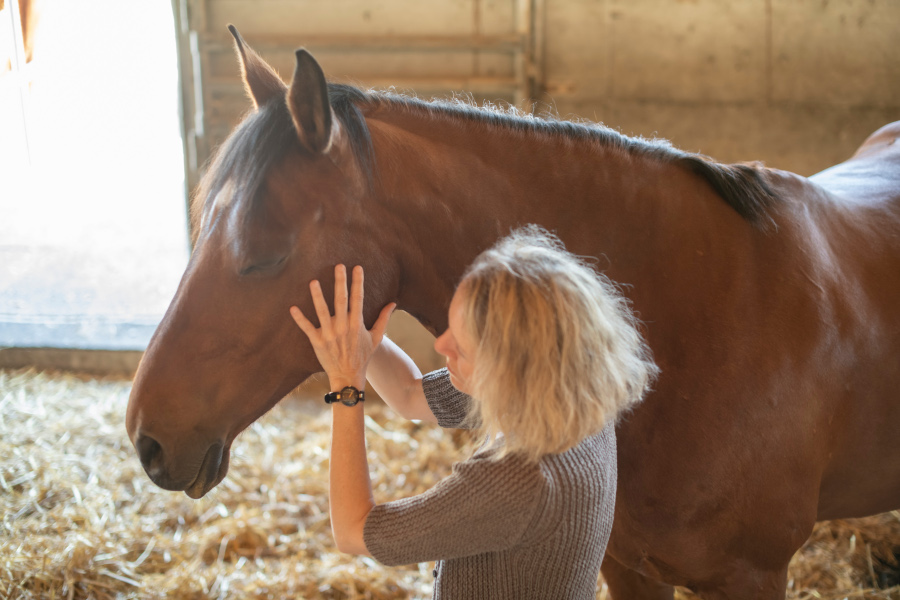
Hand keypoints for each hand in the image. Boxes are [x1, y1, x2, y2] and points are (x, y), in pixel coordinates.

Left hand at [290, 264, 394, 390]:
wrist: (348, 376)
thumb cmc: (363, 356)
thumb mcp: (376, 337)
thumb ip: (384, 319)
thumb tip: (393, 303)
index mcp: (357, 324)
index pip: (358, 298)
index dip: (358, 282)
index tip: (357, 268)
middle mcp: (343, 327)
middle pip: (341, 300)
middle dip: (340, 282)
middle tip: (338, 266)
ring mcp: (329, 334)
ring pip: (322, 311)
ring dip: (317, 296)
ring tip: (313, 281)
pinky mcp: (317, 342)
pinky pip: (307, 328)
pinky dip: (300, 319)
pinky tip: (293, 308)